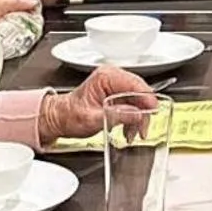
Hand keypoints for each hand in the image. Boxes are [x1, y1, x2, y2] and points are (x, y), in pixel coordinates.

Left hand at [39, 66, 157, 139]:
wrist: (59, 119)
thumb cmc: (69, 116)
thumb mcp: (92, 119)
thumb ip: (117, 115)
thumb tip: (138, 114)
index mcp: (106, 77)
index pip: (136, 84)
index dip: (147, 100)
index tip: (152, 114)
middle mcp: (112, 77)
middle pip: (140, 92)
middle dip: (144, 112)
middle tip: (143, 129)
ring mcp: (115, 84)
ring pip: (138, 99)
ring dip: (139, 117)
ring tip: (133, 133)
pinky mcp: (116, 93)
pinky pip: (133, 103)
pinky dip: (133, 117)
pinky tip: (129, 129)